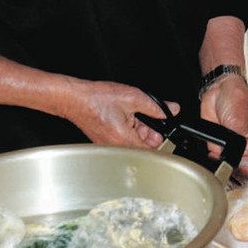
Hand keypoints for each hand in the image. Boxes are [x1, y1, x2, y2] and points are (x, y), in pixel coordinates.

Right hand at [63, 81, 177, 148]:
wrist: (75, 98)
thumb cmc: (97, 99)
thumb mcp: (133, 97)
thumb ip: (155, 107)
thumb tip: (171, 110)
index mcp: (124, 139)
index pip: (150, 150)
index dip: (159, 139)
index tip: (160, 128)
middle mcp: (115, 146)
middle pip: (142, 146)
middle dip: (148, 132)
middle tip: (146, 117)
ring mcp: (108, 145)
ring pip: (132, 142)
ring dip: (137, 129)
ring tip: (132, 114)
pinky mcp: (104, 141)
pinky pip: (122, 139)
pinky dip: (127, 129)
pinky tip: (124, 117)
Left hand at [200, 73, 247, 168]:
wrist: (218, 90)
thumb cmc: (237, 98)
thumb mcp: (238, 121)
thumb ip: (235, 142)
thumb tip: (229, 158)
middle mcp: (245, 147)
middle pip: (246, 170)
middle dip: (240, 177)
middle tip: (234, 183)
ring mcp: (231, 147)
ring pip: (229, 167)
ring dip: (224, 170)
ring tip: (222, 175)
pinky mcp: (216, 145)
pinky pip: (214, 159)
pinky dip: (211, 163)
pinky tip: (211, 163)